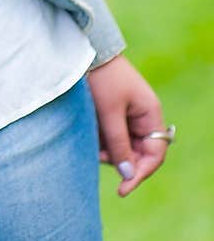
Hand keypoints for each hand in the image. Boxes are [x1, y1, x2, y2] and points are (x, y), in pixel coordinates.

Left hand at [86, 52, 169, 196]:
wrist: (85, 51)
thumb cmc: (101, 78)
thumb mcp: (109, 113)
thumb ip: (118, 143)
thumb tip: (128, 173)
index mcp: (149, 114)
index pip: (154, 154)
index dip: (141, 173)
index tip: (123, 189)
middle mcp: (142, 117)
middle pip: (138, 152)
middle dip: (120, 161)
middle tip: (98, 158)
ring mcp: (127, 115)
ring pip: (122, 146)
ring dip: (108, 151)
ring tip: (91, 144)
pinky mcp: (111, 113)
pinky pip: (110, 136)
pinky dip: (101, 141)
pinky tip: (88, 136)